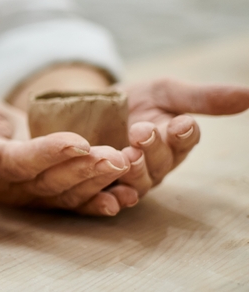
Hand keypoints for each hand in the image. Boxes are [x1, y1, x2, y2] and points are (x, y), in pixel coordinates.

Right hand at [0, 87, 132, 215]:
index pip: (23, 162)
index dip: (51, 154)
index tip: (80, 141)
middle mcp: (14, 188)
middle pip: (53, 183)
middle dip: (87, 169)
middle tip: (118, 156)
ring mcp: (34, 196)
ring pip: (71, 194)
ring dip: (102, 182)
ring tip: (128, 164)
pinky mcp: (51, 196)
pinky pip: (79, 203)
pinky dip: (103, 202)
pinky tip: (129, 197)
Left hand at [115, 78, 248, 198]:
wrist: (89, 108)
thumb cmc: (135, 101)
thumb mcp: (164, 92)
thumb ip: (202, 97)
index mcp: (176, 141)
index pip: (186, 139)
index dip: (184, 133)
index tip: (181, 124)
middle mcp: (158, 165)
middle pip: (162, 162)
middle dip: (153, 148)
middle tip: (141, 131)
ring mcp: (133, 179)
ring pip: (140, 182)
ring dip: (135, 171)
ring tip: (126, 154)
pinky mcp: (104, 188)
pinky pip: (112, 199)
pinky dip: (113, 200)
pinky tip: (111, 197)